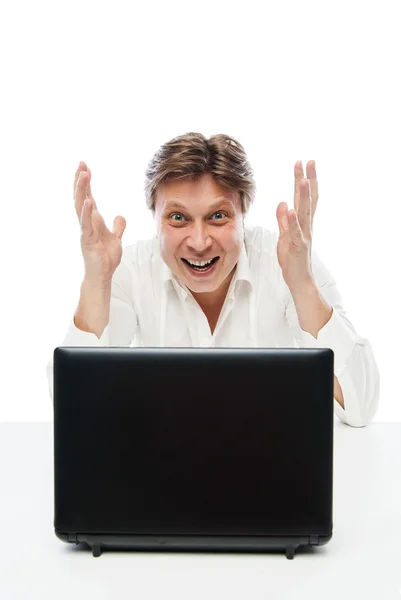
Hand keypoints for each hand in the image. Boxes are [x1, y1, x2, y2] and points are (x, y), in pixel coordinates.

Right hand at [74, 161, 126, 282]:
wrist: (102, 275)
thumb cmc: (106, 258)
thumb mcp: (116, 239)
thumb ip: (117, 227)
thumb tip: (120, 216)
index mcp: (94, 221)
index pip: (89, 197)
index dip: (87, 183)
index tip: (86, 167)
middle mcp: (87, 223)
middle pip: (82, 197)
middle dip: (81, 181)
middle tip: (81, 163)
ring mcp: (86, 230)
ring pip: (81, 207)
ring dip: (82, 190)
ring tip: (84, 175)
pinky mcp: (87, 240)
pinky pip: (86, 224)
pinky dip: (86, 212)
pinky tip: (88, 201)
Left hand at [276, 160, 318, 291]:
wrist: (299, 280)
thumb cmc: (292, 259)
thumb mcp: (284, 236)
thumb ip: (284, 220)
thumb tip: (282, 203)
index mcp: (302, 222)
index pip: (305, 197)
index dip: (304, 179)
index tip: (303, 162)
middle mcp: (306, 226)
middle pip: (308, 199)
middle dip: (307, 179)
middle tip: (308, 161)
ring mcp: (304, 236)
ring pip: (304, 212)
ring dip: (303, 195)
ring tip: (302, 179)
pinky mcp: (298, 246)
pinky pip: (296, 232)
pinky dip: (293, 220)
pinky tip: (290, 208)